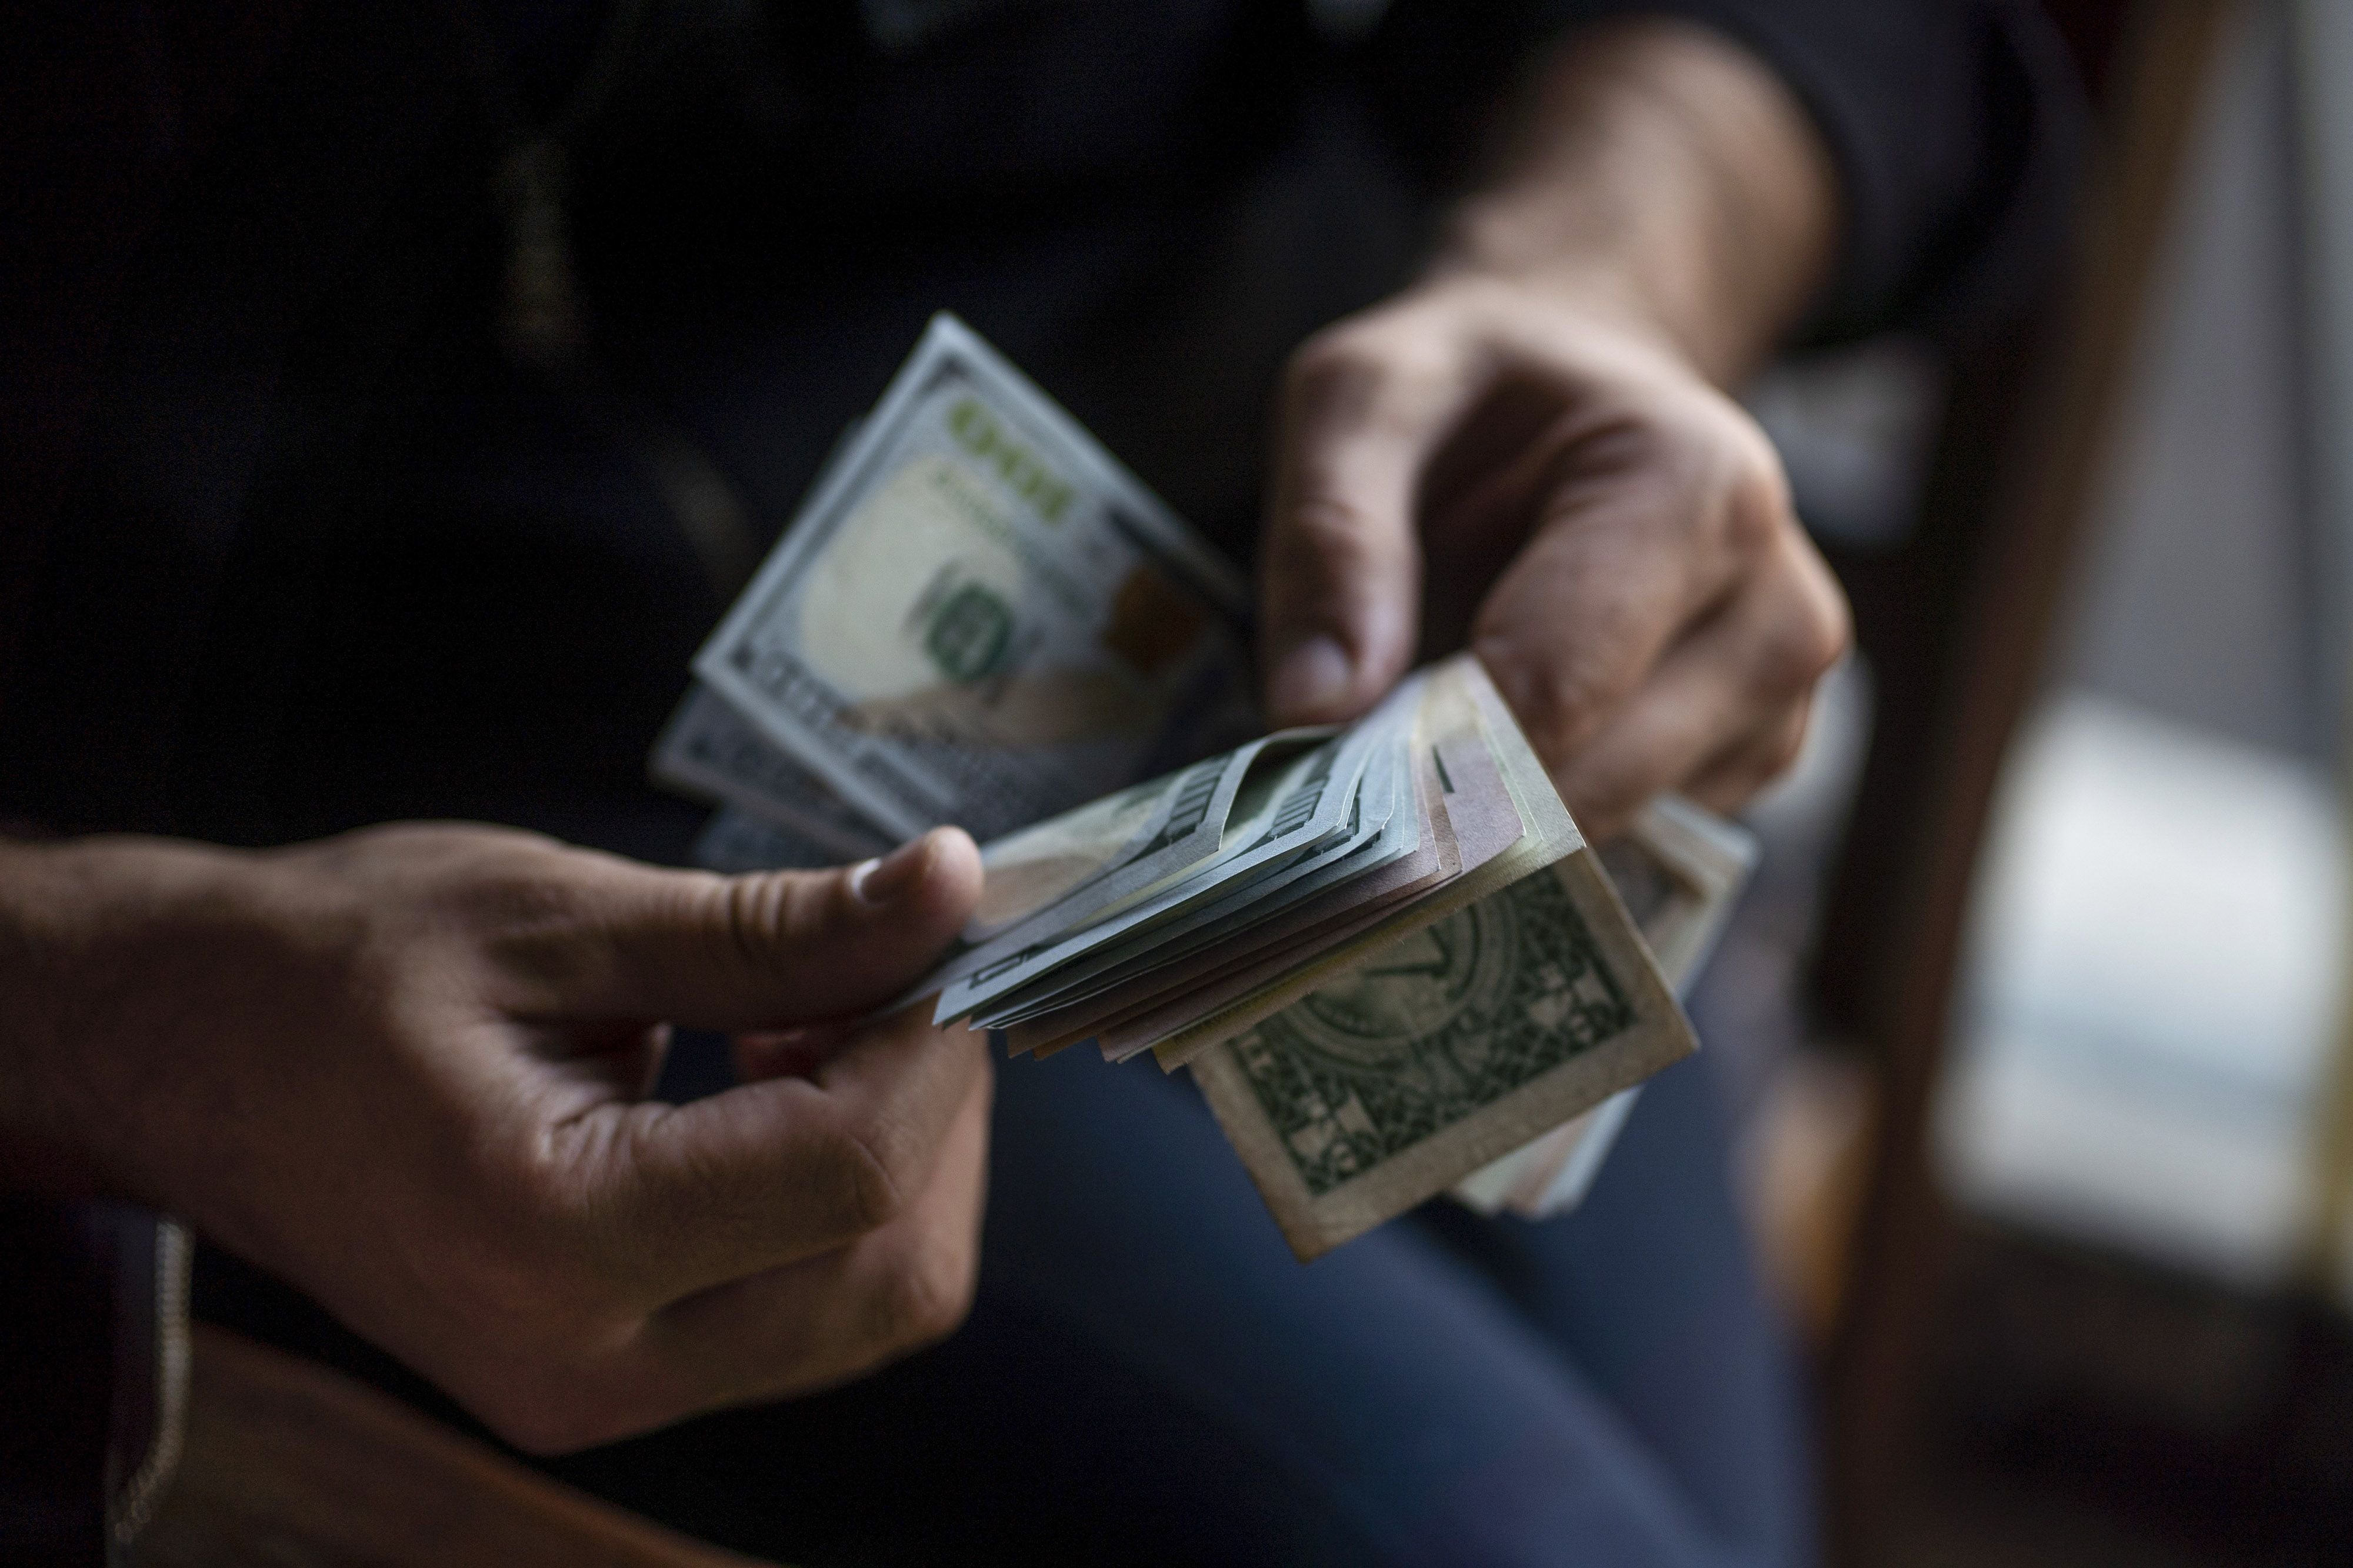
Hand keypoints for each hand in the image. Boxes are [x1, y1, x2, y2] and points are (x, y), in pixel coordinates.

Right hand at [1, 822, 987, 1451]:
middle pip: (894, 1268)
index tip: (946, 927)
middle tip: (889, 964)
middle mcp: (586, 1361)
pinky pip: (805, 1307)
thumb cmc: (333, 967)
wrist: (187, 1056)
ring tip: (810, 1012)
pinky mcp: (613, 1376)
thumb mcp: (558, 914)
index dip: (935, 1040)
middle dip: (935, 1104)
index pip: (853, 1171)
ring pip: (871, 1302)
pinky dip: (838, 1190)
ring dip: (895, 1148)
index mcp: (550, 1239)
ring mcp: (600, 1391)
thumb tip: (949, 890)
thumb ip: (771, 928)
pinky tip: (773, 1073)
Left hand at [1259, 274, 1848, 839]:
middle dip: (1452, 803)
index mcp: (1697, 487)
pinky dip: (1540, 830)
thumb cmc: (1473, 389)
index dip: (1427, 758)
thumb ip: (1331, 534)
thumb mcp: (1364, 397)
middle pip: (1588, 785)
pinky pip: (1628, 848)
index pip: (1553, 688)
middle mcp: (1777, 606)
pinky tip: (1491, 753)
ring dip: (1494, 822)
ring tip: (1423, 735)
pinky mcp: (1753, 764)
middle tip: (1346, 784)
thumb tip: (1314, 713)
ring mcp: (1779, 702)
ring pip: (1608, 837)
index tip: (1327, 790)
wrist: (1581, 386)